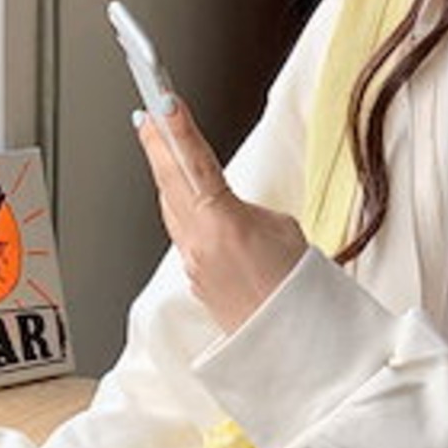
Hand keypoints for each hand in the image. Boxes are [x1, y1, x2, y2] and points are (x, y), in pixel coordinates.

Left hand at [134, 99, 307, 332]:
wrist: (296, 346)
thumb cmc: (299, 294)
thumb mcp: (285, 232)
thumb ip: (248, 211)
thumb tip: (230, 209)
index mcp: (223, 224)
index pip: (194, 163)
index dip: (177, 128)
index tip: (162, 101)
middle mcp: (199, 245)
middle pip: (170, 183)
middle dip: (158, 146)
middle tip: (148, 116)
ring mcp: (194, 266)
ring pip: (171, 209)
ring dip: (165, 176)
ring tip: (159, 148)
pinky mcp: (196, 283)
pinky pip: (182, 237)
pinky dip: (179, 211)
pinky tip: (182, 200)